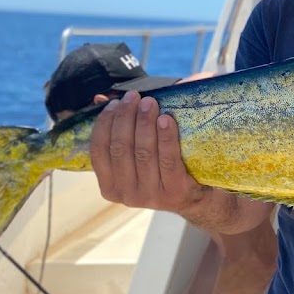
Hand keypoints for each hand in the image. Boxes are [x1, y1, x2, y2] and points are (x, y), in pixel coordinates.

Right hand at [90, 90, 204, 213]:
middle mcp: (126, 195)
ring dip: (145, 123)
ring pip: (143, 153)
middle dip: (125, 117)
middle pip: (120, 149)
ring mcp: (150, 196)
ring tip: (150, 102)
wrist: (194, 195)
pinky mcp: (174, 192)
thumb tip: (101, 97)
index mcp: (109, 187)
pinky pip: (168, 159)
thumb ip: (117, 133)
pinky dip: (166, 137)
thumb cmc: (159, 169)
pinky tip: (166, 119)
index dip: (105, 123)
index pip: (99, 151)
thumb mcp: (134, 158)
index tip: (114, 102)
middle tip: (134, 96)